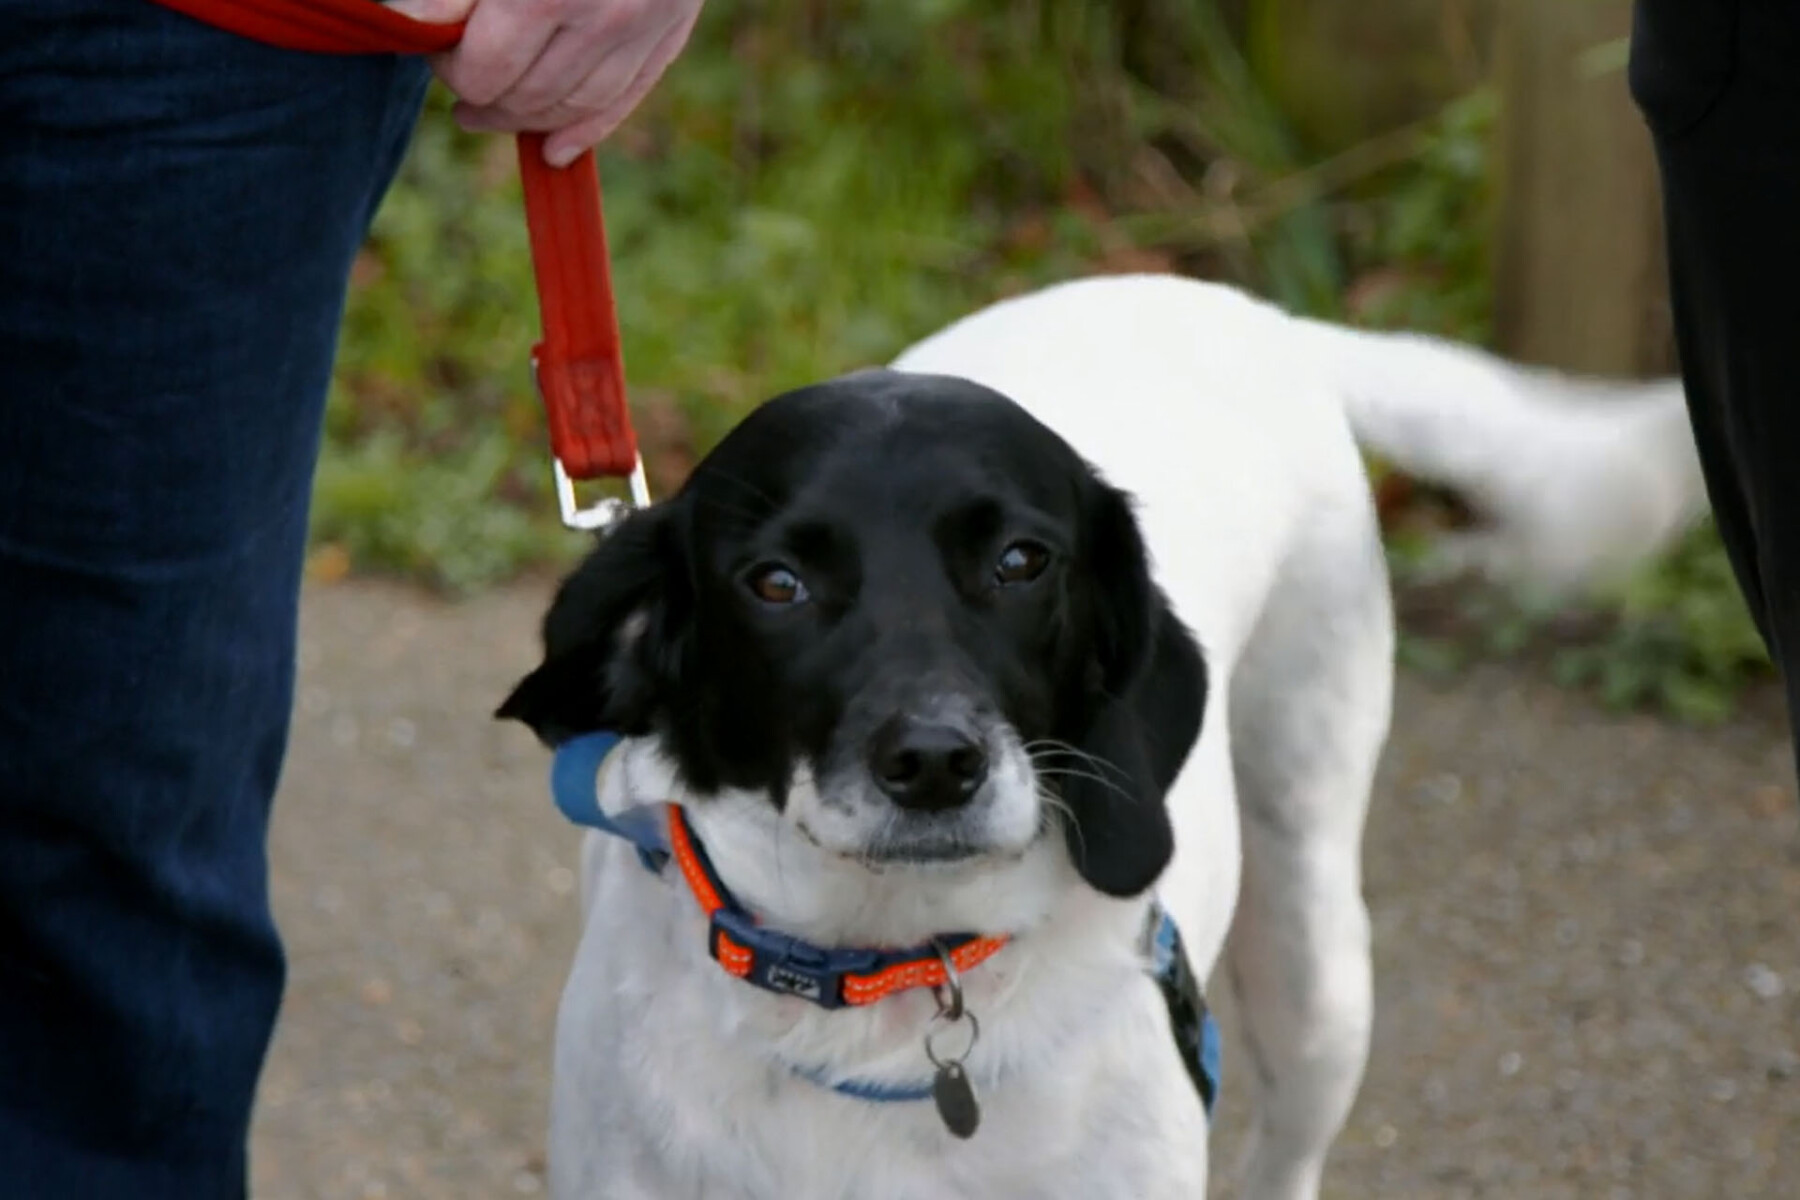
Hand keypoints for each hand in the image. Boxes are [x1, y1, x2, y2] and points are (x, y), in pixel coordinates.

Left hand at [387, 0, 703, 166]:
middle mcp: (597, 14)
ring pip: (571, 107)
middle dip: (479, 92)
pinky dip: (584, 130)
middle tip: (457, 73)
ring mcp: (640, 28)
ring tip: (485, 111)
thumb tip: (411, 17)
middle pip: (523, 96)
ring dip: (522, 117)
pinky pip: (624, 100)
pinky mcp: (670, 32)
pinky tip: (550, 148)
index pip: (481, 69)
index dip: (446, 62)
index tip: (435, 42)